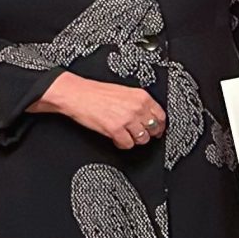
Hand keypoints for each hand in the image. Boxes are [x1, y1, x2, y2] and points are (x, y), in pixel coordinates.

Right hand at [36, 74, 165, 150]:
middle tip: (140, 135)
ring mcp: (127, 119)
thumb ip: (138, 103)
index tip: (157, 130)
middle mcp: (137, 108)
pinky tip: (117, 139)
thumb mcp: (125, 92)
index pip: (161, 116)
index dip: (160, 126)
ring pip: (142, 139)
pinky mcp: (115, 130)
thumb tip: (149, 116)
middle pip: (154, 129)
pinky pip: (127, 144)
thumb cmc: (96, 93)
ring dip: (135, 140)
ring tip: (126, 136)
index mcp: (141, 97)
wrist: (77, 95)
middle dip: (148, 134)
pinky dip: (123, 144)